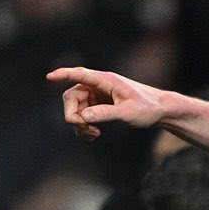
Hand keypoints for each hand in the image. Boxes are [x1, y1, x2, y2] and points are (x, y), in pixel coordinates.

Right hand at [47, 66, 165, 138]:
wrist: (160, 111)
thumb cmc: (147, 108)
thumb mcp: (127, 113)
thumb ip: (105, 114)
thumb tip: (84, 117)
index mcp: (105, 80)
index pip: (80, 74)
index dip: (63, 74)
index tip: (49, 77)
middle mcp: (98, 85)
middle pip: (71, 97)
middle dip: (73, 115)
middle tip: (86, 130)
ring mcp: (97, 95)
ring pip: (76, 108)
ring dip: (79, 124)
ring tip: (94, 135)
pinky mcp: (100, 105)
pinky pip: (83, 115)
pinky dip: (85, 126)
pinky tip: (94, 135)